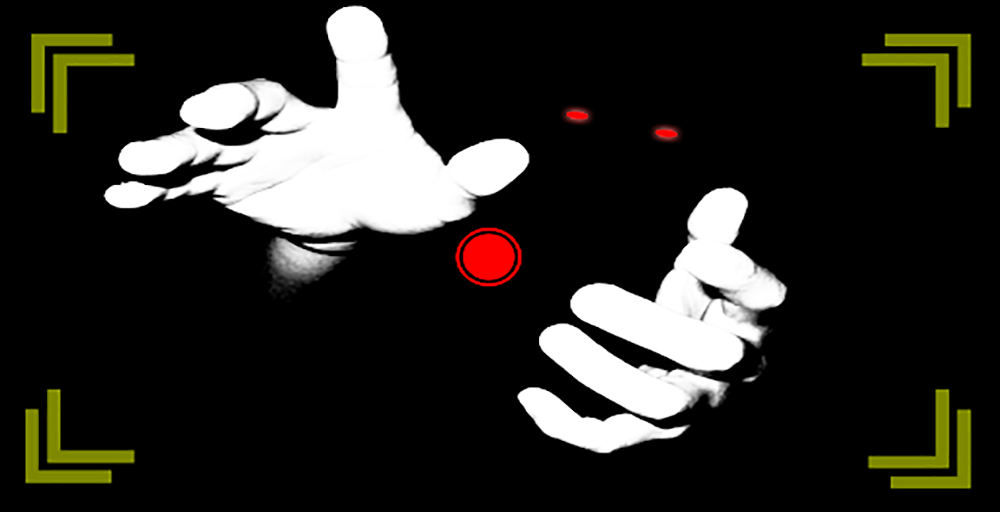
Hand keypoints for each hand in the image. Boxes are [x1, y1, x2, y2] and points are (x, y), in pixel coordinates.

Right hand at [103, 6, 528, 253]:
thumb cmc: (400, 189)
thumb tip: (518, 157)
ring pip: (209, 140)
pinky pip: (187, 186)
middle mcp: (299, 119)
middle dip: (234, 100)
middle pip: (263, 99)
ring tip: (140, 160)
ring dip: (174, 146)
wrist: (352, 211)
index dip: (362, 51)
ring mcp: (255, 149)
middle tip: (210, 106)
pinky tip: (121, 196)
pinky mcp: (225, 183)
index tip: (355, 19)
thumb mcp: (441, 192)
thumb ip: (473, 175)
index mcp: (361, 111)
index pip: (366, 78)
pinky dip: (156, 190)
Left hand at [517, 188, 786, 452]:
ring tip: (552, 336)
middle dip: (646, 325)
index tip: (691, 252)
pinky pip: (612, 437)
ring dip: (602, 373)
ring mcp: (695, 406)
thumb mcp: (706, 257)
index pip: (765, 296)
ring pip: (659, 404)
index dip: (736, 276)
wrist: (682, 354)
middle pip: (709, 355)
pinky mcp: (649, 432)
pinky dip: (568, 424)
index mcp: (757, 315)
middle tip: (583, 296)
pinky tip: (529, 394)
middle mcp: (736, 368)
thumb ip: (713, 230)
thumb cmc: (698, 294)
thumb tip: (726, 199)